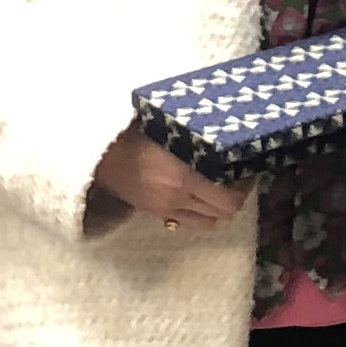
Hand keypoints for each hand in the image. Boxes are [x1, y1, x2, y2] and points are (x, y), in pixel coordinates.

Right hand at [95, 125, 252, 229]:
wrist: (97, 149)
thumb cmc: (135, 129)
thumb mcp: (171, 126)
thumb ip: (198, 135)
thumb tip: (228, 125)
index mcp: (183, 176)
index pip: (228, 199)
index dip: (245, 188)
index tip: (248, 169)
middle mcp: (177, 198)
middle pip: (222, 213)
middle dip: (236, 196)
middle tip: (238, 177)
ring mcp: (164, 209)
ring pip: (208, 221)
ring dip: (218, 207)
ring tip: (220, 187)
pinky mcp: (154, 213)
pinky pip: (188, 222)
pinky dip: (199, 212)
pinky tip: (198, 194)